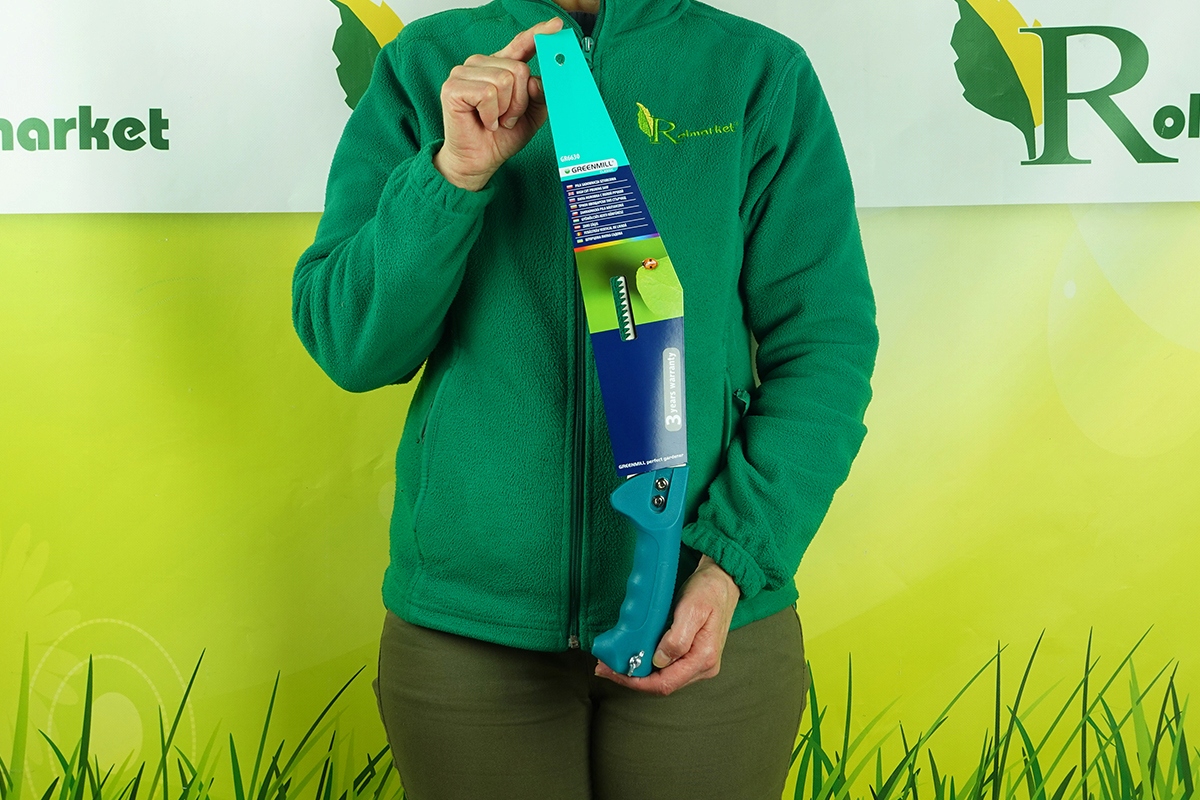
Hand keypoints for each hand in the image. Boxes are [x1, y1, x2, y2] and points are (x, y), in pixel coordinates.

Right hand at [433, 16, 563, 190]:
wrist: (479, 161)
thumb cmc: (500, 137)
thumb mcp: (531, 115)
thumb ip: (540, 95)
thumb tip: (539, 80)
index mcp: (500, 67)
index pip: (520, 44)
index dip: (538, 34)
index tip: (555, 26)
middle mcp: (481, 64)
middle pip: (518, 68)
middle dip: (520, 100)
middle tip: (508, 118)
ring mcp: (464, 73)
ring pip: (504, 80)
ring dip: (506, 109)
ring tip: (496, 120)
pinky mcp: (453, 87)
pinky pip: (488, 93)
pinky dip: (491, 114)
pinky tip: (484, 122)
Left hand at [594, 555, 740, 695]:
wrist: (722, 581)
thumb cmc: (709, 591)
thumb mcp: (692, 609)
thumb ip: (677, 638)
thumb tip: (659, 661)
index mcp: (704, 658)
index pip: (665, 683)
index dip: (635, 681)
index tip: (612, 671)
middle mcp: (703, 667)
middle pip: (662, 685)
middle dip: (631, 679)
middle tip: (604, 667)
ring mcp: (698, 664)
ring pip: (663, 679)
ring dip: (637, 674)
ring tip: (613, 663)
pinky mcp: (692, 657)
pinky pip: (666, 669)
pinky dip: (646, 666)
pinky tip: (632, 657)